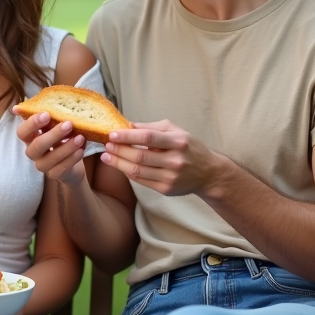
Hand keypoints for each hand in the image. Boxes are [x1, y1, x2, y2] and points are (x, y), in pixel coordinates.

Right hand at [13, 108, 86, 184]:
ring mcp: (42, 165)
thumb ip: (55, 115)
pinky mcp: (53, 174)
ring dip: (66, 147)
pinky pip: (61, 168)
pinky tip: (81, 150)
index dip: (32, 124)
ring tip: (80, 137)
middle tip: (69, 124)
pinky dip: (72, 158)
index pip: (22, 132)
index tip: (46, 114)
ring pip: (50, 158)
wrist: (74, 161)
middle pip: (36, 145)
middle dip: (53, 134)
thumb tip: (57, 97)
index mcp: (30, 137)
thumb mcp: (58, 125)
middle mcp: (33, 152)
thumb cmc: (64, 138)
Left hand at [101, 120, 225, 196]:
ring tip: (106, 156)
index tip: (112, 134)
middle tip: (106, 144)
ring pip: (138, 171)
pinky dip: (128, 173)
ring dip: (118, 163)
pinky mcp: (166, 189)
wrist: (208, 173)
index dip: (128, 136)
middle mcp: (176, 160)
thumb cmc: (189, 147)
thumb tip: (127, 125)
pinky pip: (142, 181)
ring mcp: (171, 177)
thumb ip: (151, 127)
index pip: (149, 138)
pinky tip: (119, 165)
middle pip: (141, 156)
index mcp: (179, 142)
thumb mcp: (175, 131)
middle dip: (120, 150)